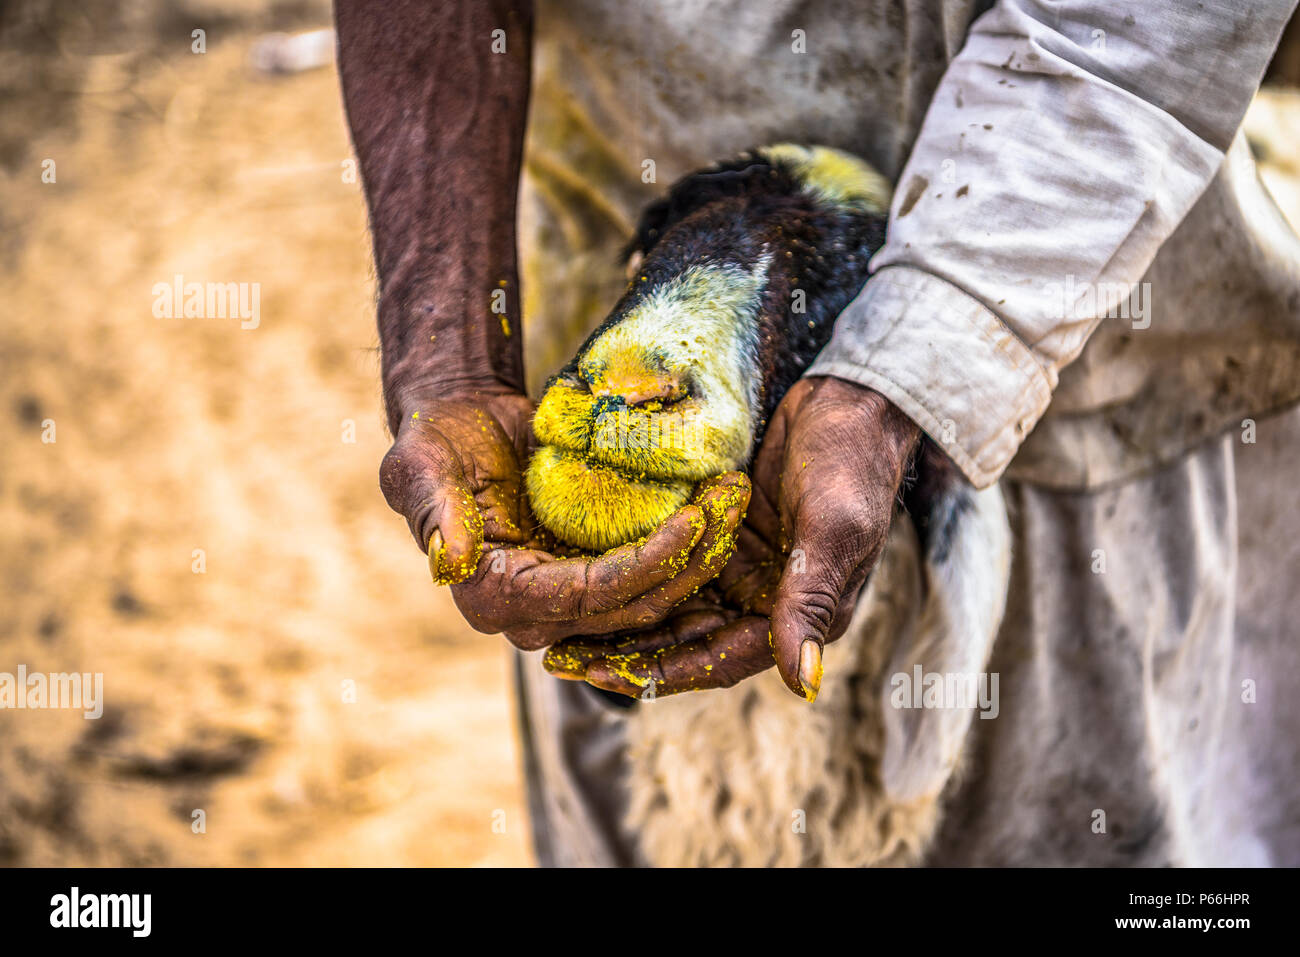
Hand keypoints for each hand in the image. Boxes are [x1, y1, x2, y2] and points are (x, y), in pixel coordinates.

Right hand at [379, 390, 748, 649]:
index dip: (646, 563)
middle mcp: (536, 616)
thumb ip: (435, 513)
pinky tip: (725, 511)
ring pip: (654, 597)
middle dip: (690, 558)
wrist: (461, 424)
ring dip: (701, 554)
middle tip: (732, 499)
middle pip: (634, 605)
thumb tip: (450, 563)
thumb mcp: (420, 467)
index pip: (589, 596)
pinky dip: (690, 549)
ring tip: (735, 496)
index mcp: (496, 600)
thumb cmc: (434, 440)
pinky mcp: (595, 579)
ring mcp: (571, 601)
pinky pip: (653, 576)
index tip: (694, 520)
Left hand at [544, 377, 918, 697]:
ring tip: (558, 625)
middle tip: (558, 656)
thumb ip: (809, 600)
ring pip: (672, 608)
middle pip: (685, 642)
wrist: (851, 400)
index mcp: (797, 616)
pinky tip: (586, 573)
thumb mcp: (832, 528)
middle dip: (626, 653)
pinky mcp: (720, 535)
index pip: (717, 660)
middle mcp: (765, 603)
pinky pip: (670, 564)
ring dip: (622, 619)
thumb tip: (804, 684)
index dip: (660, 672)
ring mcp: (740, 568)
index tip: (600, 675)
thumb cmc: (850, 462)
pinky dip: (634, 573)